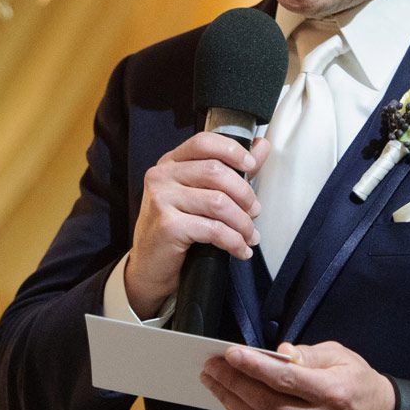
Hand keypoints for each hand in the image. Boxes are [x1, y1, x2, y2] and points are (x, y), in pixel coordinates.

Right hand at [123, 133, 270, 316]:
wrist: (149, 267)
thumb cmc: (175, 228)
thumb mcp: (199, 194)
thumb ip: (230, 168)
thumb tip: (261, 146)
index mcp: (170, 163)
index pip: (203, 142)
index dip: (232, 151)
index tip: (251, 166)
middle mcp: (161, 176)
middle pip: (215, 172)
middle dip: (244, 194)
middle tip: (254, 212)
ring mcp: (161, 199)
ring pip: (218, 202)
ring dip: (242, 222)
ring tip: (249, 236)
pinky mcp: (168, 225)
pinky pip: (213, 229)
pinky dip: (233, 241)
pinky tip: (240, 250)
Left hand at [199, 341, 394, 409]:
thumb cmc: (356, 381)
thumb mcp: (340, 356)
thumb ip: (308, 354)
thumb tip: (277, 353)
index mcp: (331, 393)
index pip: (284, 380)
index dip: (254, 366)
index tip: (230, 353)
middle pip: (265, 402)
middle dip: (233, 382)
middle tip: (211, 365)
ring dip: (230, 399)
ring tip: (212, 380)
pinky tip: (229, 398)